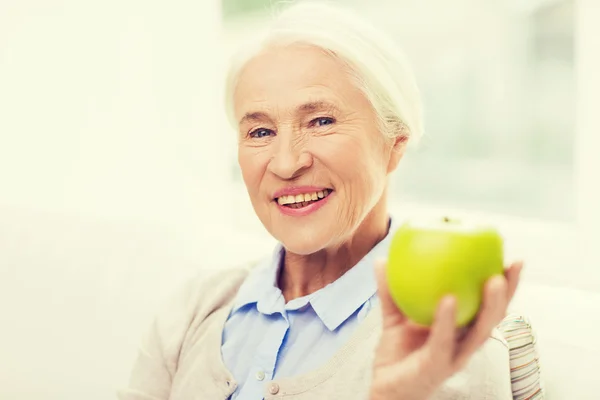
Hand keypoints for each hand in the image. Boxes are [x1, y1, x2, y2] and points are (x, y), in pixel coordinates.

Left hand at [369, 260, 521, 399]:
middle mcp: (463, 344)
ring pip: (479, 333)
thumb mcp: (394, 316)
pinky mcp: (435, 366)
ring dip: (490, 307)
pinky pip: (444, 341)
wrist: (386, 389)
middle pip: (493, 318)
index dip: (503, 286)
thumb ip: (390, 290)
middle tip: (511, 267)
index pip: (487, 306)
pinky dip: (448, 320)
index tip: (512, 260)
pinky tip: (449, 300)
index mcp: (460, 330)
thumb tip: (382, 260)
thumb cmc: (397, 354)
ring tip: (494, 281)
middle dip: (507, 294)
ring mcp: (452, 357)